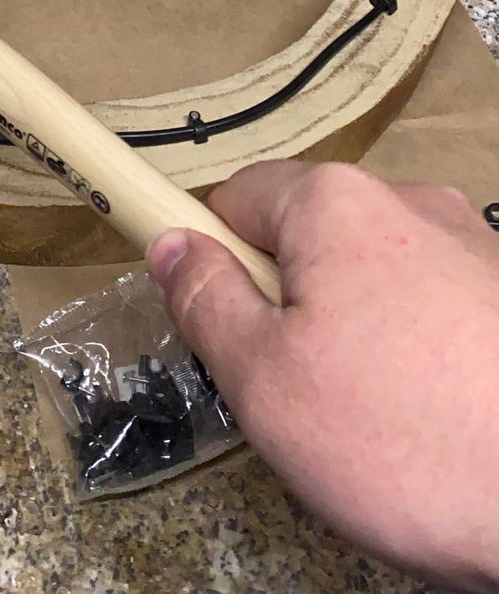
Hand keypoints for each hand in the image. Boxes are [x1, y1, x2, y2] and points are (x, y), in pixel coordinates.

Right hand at [147, 161, 498, 593]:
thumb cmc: (404, 441)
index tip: (218, 321)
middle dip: (290, 301)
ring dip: (357, 325)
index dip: (213, 257)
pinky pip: (435, 303)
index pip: (236, 198)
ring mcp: (476, 246)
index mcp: (338, 204)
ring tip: (373, 413)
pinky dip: (419, 345)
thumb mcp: (263, 381)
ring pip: (375, 274)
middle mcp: (411, 202)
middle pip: (310, 235)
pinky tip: (433, 414)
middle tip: (292, 386)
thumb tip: (171, 245)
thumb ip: (206, 301)